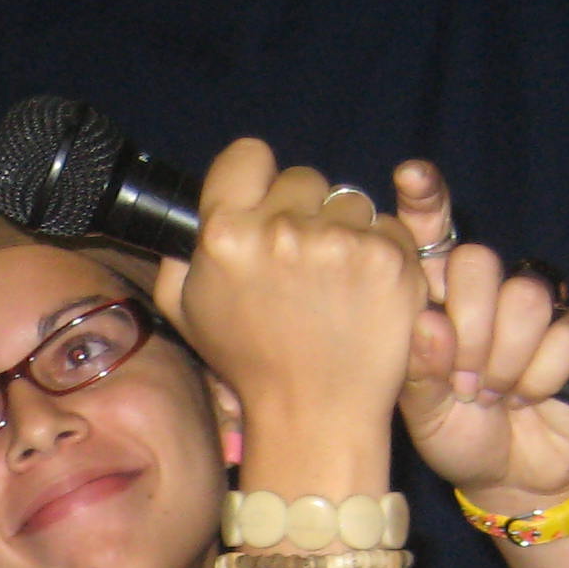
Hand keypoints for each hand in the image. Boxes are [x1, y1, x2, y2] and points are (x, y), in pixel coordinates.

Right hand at [149, 138, 424, 460]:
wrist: (313, 412)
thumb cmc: (250, 364)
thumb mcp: (188, 312)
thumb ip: (179, 259)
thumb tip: (183, 227)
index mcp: (226, 234)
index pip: (248, 155)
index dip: (257, 177)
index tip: (265, 203)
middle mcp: (281, 229)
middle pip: (304, 178)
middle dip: (305, 211)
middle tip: (304, 263)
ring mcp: (339, 242)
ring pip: (350, 200)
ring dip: (347, 232)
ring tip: (336, 283)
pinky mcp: (388, 258)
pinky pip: (389, 227)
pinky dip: (381, 254)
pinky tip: (365, 293)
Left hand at [390, 161, 568, 506]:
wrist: (510, 479)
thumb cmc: (456, 436)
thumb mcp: (420, 410)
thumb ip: (416, 368)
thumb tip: (430, 323)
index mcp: (440, 301)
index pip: (433, 235)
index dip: (427, 199)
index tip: (411, 175)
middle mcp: (488, 294)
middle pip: (481, 263)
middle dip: (469, 329)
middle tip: (462, 381)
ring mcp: (536, 312)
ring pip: (526, 299)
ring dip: (504, 361)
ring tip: (491, 396)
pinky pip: (565, 336)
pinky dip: (540, 379)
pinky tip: (527, 400)